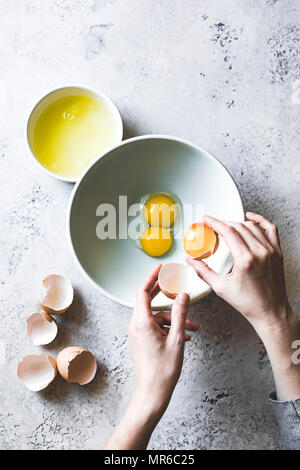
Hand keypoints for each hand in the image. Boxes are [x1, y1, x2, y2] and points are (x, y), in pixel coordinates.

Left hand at [128, 264, 198, 412]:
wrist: (153, 393)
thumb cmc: (163, 370)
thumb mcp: (177, 339)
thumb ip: (181, 314)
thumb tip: (183, 295)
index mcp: (141, 322)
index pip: (143, 291)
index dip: (152, 277)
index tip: (160, 268)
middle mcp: (136, 326)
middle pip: (149, 301)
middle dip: (164, 294)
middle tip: (174, 283)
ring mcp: (138, 334)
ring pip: (157, 317)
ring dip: (174, 319)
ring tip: (192, 328)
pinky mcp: (142, 340)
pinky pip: (155, 327)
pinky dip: (169, 328)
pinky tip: (184, 335)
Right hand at [187, 212, 290, 332]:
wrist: (271, 312)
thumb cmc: (250, 303)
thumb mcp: (221, 288)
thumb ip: (204, 272)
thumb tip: (191, 261)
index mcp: (245, 260)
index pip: (228, 232)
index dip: (215, 223)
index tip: (207, 220)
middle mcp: (260, 252)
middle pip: (239, 227)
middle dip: (223, 223)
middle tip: (213, 224)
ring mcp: (270, 251)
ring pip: (252, 227)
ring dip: (238, 223)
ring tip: (227, 226)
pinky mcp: (277, 252)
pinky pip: (270, 229)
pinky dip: (260, 220)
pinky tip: (251, 218)